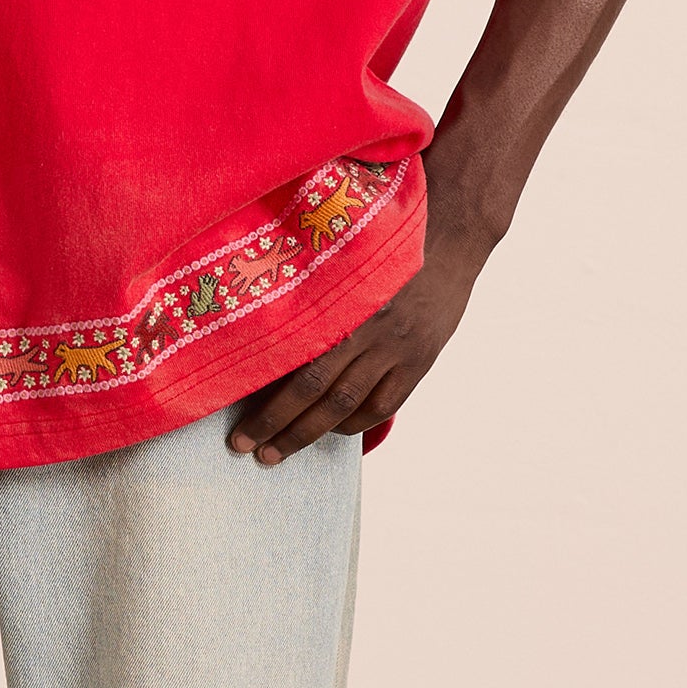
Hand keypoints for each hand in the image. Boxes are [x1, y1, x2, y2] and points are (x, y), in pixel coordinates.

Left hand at [226, 229, 484, 466]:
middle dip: (276, 423)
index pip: (295, 359)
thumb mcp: (344, 259)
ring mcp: (396, 348)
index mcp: (341, 301)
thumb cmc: (386, 240)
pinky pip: (383, 405)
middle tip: (243, 445)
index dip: (265, 395)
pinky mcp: (418, 359)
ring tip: (277, 452)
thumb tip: (266, 328)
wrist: (452, 235)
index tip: (234, 412)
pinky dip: (354, 423)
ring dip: (307, 432)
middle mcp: (367, 328)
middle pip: (314, 388)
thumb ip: (313, 294)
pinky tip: (333, 430)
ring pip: (345, 403)